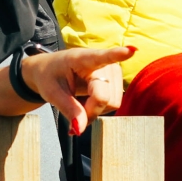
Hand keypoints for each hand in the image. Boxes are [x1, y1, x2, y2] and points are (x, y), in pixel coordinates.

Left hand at [22, 45, 136, 134]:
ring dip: (96, 109)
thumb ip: (68, 110)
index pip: (101, 57)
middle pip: (106, 97)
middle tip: (74, 111)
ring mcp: (112, 71)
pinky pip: (114, 103)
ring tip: (79, 102)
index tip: (131, 50)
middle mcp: (102, 63)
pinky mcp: (116, 79)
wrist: (50, 71)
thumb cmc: (50, 77)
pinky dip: (100, 108)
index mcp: (81, 59)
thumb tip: (80, 130)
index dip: (117, 54)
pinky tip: (88, 101)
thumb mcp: (52, 94)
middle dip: (91, 110)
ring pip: (113, 102)